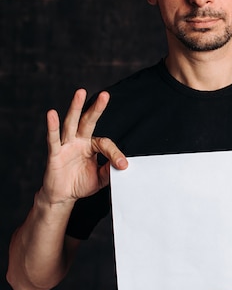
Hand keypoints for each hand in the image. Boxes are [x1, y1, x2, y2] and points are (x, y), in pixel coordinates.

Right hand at [40, 89, 127, 205]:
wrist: (62, 197)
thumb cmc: (80, 184)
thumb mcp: (100, 178)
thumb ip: (109, 170)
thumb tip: (122, 165)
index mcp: (90, 146)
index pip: (105, 143)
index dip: (115, 154)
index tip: (122, 165)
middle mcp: (78, 141)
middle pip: (87, 121)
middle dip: (96, 108)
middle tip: (105, 95)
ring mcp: (66, 146)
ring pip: (71, 124)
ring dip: (75, 108)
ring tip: (80, 92)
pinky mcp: (55, 154)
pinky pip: (54, 139)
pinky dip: (52, 127)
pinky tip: (51, 114)